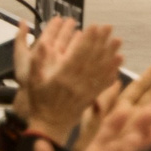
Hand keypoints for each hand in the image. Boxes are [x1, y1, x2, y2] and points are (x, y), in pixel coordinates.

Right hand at [15, 18, 120, 143]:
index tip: (94, 26)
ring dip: (111, 53)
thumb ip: (37, 61)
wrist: (50, 124)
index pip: (78, 53)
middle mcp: (78, 82)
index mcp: (63, 76)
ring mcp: (88, 89)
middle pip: (93, 58)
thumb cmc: (39, 100)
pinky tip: (119, 59)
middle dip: (102, 41)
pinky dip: (114, 69)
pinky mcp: (94, 95)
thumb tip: (42, 43)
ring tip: (118, 40)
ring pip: (102, 68)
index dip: (87, 39)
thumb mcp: (31, 80)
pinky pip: (106, 80)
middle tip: (109, 27)